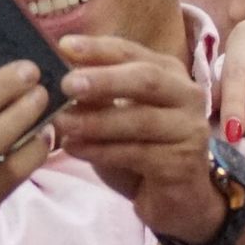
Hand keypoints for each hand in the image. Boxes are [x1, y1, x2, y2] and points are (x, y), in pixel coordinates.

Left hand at [53, 35, 223, 244]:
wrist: (175, 198)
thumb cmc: (141, 149)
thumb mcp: (115, 114)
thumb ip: (94, 94)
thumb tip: (55, 72)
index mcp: (168, 72)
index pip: (132, 52)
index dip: (98, 48)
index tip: (64, 46)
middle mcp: (186, 95)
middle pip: (146, 79)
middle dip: (104, 80)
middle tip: (66, 84)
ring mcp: (189, 129)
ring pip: (141, 119)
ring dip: (96, 120)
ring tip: (60, 121)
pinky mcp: (182, 163)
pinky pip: (137, 154)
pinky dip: (101, 150)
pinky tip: (73, 148)